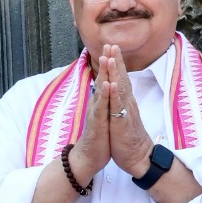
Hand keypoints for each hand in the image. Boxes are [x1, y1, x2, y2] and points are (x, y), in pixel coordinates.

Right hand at [71, 58, 112, 182]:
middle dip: (106, 62)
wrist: (88, 158)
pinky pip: (101, 107)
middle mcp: (97, 104)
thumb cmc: (98, 138)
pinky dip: (104, 95)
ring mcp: (96, 113)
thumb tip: (105, 91)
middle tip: (109, 44)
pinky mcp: (96, 123)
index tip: (113, 48)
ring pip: (100, 90)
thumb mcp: (103, 117)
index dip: (110, 64)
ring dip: (104, 73)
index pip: (106, 79)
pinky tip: (107, 84)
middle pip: (102, 79)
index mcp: (101, 103)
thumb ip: (104, 103)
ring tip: (107, 58)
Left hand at [104, 44, 154, 176]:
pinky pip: (118, 106)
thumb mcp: (123, 116)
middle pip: (121, 78)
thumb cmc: (128, 138)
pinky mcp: (122, 122)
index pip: (120, 78)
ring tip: (110, 56)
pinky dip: (114, 94)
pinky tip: (111, 84)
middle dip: (115, 60)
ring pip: (120, 88)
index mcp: (126, 101)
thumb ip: (121, 103)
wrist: (138, 157)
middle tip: (111, 43)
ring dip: (115, 72)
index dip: (116, 63)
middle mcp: (127, 103)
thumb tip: (117, 91)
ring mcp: (126, 111)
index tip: (111, 48)